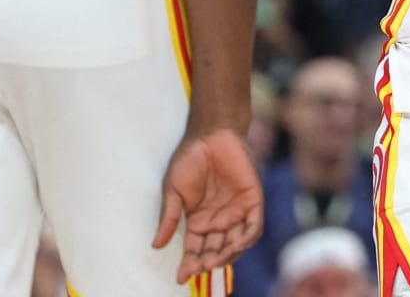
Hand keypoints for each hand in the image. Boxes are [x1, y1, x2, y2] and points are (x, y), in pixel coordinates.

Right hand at [152, 127, 263, 282]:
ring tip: (214, 261)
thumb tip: (156, 245)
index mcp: (198, 221)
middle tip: (200, 268)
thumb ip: (170, 217)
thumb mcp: (174, 190)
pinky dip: (246, 238)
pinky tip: (236, 245)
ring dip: (226, 255)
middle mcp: (218, 221)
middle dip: (208, 262)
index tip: (181, 276)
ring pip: (235, 244)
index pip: (195, 249)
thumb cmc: (189, 159)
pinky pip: (253, 227)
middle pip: (215, 250)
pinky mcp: (252, 201)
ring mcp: (236, 212)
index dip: (189, 263)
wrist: (211, 133)